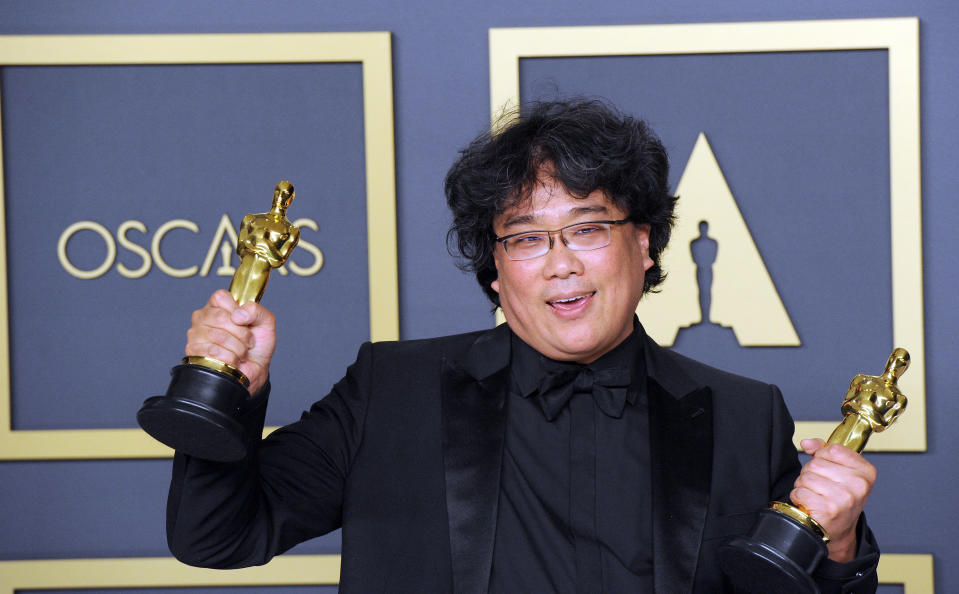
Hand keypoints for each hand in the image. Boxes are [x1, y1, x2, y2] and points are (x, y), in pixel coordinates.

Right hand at [185, 290, 275, 394]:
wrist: (255, 370)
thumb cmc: (257, 345)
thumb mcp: (265, 322)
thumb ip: (256, 310)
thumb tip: (238, 314)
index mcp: (218, 305)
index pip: (220, 297)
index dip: (236, 310)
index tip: (246, 322)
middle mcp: (203, 317)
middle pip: (219, 317)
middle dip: (242, 333)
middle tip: (248, 342)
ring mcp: (195, 334)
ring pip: (217, 336)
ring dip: (238, 348)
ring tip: (241, 352)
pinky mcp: (193, 351)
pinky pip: (213, 352)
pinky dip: (230, 358)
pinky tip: (233, 360)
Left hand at [791, 439, 875, 562]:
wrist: (838, 530)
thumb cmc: (839, 499)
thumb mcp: (840, 471)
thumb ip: (824, 451)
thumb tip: (807, 443)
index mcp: (866, 472)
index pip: (833, 449)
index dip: (823, 457)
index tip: (829, 469)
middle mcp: (858, 486)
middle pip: (816, 463)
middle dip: (811, 473)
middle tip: (820, 487)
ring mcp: (844, 499)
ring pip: (805, 477)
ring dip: (804, 486)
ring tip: (816, 495)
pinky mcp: (827, 510)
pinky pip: (799, 492)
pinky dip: (799, 497)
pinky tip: (810, 504)